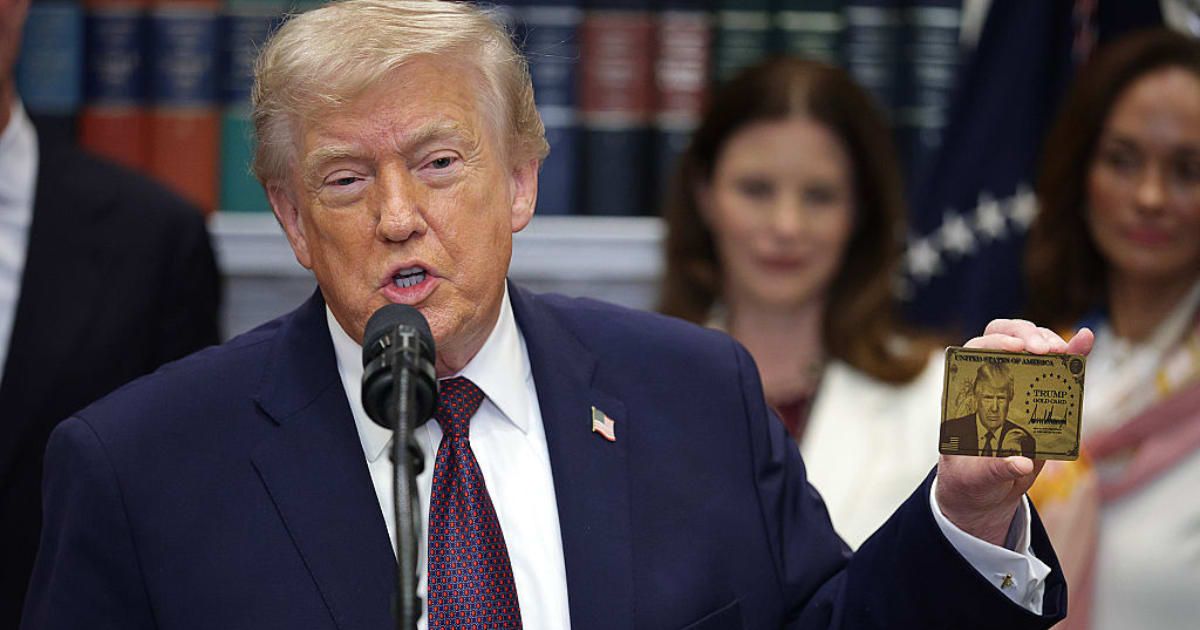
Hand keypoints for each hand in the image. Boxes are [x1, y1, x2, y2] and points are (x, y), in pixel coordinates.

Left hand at [935, 320, 1093, 545]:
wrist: (986, 493)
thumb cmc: (971, 481)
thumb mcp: (976, 479)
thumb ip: (993, 471)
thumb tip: (1021, 463)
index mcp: (965, 395)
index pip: (973, 354)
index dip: (993, 344)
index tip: (1015, 349)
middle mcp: (990, 383)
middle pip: (1002, 338)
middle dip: (1025, 335)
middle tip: (1045, 350)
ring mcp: (1017, 386)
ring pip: (1030, 346)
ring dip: (1048, 341)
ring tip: (1064, 352)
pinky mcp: (1041, 397)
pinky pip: (1057, 370)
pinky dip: (1073, 353)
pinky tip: (1085, 339)